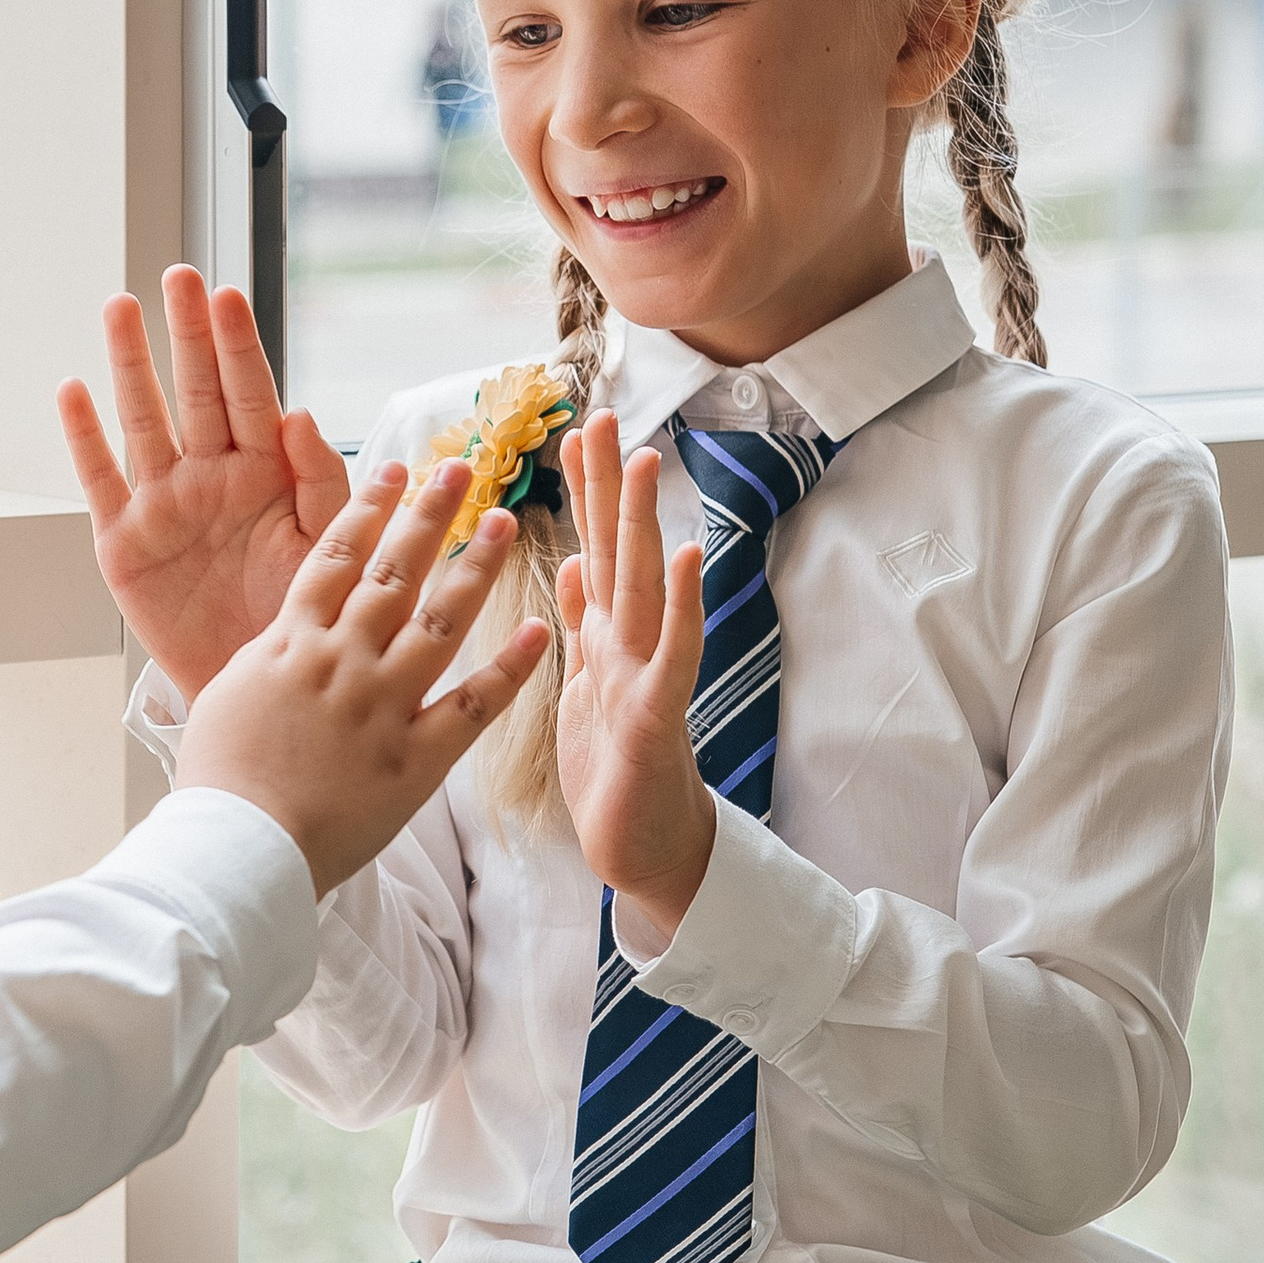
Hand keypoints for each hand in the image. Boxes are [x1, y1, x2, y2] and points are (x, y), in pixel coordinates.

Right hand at [58, 267, 349, 699]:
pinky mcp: (124, 543)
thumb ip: (322, 485)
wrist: (257, 691)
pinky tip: (73, 390)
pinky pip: (100, 481)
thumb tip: (300, 414)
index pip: (252, 395)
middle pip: (196, 392)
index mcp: (267, 474)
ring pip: (144, 420)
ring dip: (131, 365)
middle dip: (186, 335)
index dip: (237, 346)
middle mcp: (212, 477)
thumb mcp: (328, 552)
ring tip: (119, 307)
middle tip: (176, 278)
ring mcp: (164, 505)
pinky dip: (85, 438)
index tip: (226, 294)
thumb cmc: (298, 618)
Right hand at [177, 459, 548, 893]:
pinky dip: (508, 670)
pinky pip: (472, 706)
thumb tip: (279, 641)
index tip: (395, 469)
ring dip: (476, 569)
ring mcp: (382, 706)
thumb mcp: (221, 699)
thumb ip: (263, 661)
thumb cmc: (216, 784)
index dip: (368, 508)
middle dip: (430, 515)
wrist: (236, 846)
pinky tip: (537, 633)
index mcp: (291, 643)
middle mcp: (342, 660)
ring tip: (504, 525)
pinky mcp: (416, 759)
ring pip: (440, 622)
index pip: (335, 556)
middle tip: (462, 471)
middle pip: (394, 572)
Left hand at [552, 411, 714, 951]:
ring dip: (645, 523)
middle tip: (599, 411)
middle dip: (607, 485)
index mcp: (602, 638)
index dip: (580, 491)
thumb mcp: (583, 685)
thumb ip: (582, 622)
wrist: (644, 850)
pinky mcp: (657, 717)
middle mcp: (628, 645)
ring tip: (645, 460)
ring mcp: (646, 675)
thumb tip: (572, 558)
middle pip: (616, 551)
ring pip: (645, 587)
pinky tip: (694, 558)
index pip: (589, 548)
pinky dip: (684, 606)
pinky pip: (673, 655)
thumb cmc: (615, 771)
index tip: (569, 427)